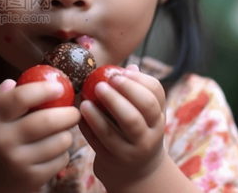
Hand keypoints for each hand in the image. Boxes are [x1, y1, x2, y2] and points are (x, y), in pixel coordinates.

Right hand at [0, 78, 80, 192]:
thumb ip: (1, 97)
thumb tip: (15, 80)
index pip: (19, 97)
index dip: (43, 89)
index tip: (60, 87)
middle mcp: (3, 140)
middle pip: (46, 121)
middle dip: (68, 113)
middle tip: (75, 111)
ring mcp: (18, 162)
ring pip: (59, 142)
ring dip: (67, 134)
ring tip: (64, 131)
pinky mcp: (32, 179)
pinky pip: (60, 160)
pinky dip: (63, 153)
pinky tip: (56, 150)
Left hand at [78, 65, 166, 191]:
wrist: (136, 171)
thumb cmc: (136, 130)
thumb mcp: (144, 114)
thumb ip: (137, 91)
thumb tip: (129, 66)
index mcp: (157, 117)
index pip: (155, 94)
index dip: (138, 80)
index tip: (120, 71)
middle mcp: (150, 134)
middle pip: (140, 111)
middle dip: (122, 93)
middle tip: (102, 82)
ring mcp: (132, 150)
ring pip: (117, 131)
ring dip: (99, 114)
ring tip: (85, 100)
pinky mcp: (113, 160)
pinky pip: (98, 142)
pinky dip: (88, 127)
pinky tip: (79, 115)